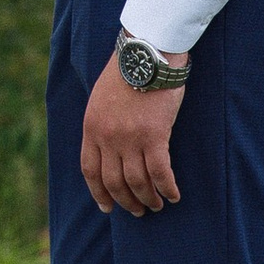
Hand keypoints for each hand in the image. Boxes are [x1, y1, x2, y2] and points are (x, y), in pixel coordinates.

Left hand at [81, 49, 184, 214]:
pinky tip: (173, 195)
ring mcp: (130, 138)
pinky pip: (160, 173)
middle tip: (137, 211)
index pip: (90, 171)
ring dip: (147, 199)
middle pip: (114, 182)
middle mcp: (108, 138)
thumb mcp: (100, 97)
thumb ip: (101, 123)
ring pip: (137, 182)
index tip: (107, 207)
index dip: (99, 193)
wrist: (146, 52)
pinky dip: (166, 188)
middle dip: (125, 201)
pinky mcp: (154, 136)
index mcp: (91, 127)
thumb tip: (108, 147)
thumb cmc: (127, 71)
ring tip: (156, 205)